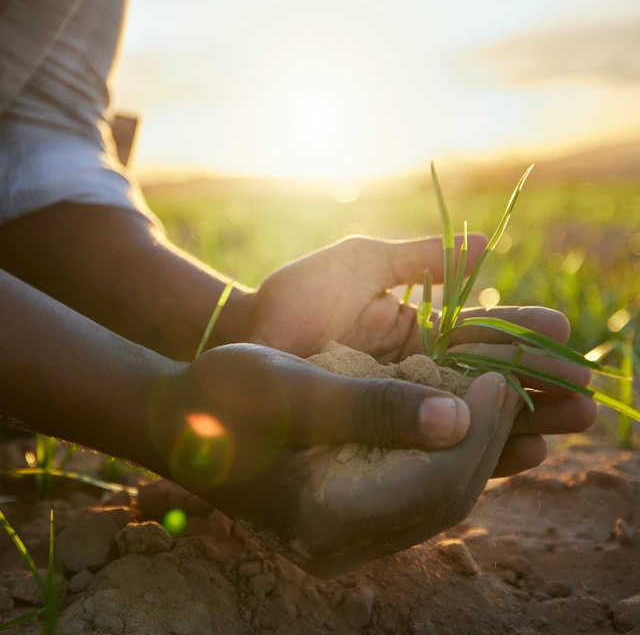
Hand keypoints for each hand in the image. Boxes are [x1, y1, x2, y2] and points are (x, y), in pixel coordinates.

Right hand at [147, 344, 515, 575]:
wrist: (179, 420)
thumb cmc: (223, 396)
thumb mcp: (293, 389)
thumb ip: (371, 407)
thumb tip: (455, 417)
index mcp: (322, 518)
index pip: (433, 485)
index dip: (478, 431)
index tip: (498, 376)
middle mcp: (338, 545)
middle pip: (441, 499)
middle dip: (483, 440)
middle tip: (505, 383)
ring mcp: (341, 538)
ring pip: (432, 500)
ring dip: (469, 448)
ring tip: (489, 397)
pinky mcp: (342, 520)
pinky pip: (411, 494)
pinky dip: (439, 456)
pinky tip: (454, 420)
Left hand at [246, 236, 596, 477]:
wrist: (247, 338)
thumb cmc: (299, 294)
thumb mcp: (364, 263)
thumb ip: (422, 259)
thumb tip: (488, 246)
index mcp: (420, 326)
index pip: (485, 333)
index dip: (525, 336)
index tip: (565, 335)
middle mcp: (419, 368)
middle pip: (490, 380)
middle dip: (540, 387)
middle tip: (587, 397)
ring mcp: (402, 403)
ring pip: (473, 417)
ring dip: (523, 422)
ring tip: (571, 425)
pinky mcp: (382, 434)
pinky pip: (436, 447)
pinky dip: (479, 451)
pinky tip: (519, 455)